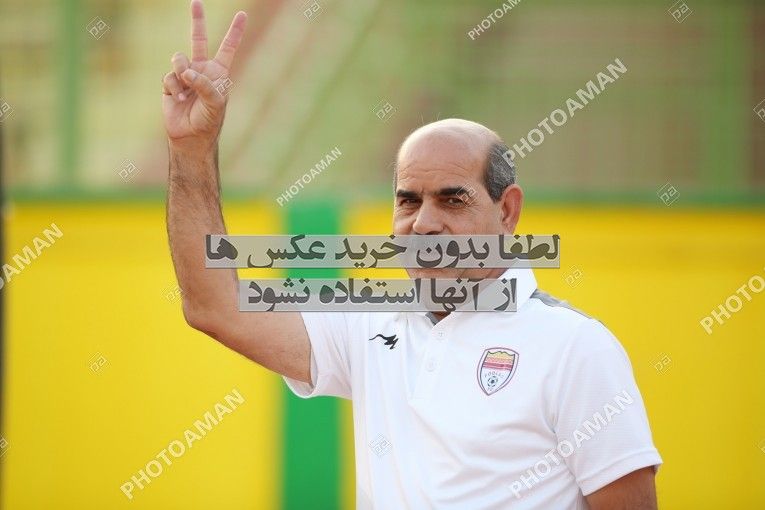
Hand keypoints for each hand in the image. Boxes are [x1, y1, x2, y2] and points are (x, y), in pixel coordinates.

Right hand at [162, 0, 246, 149]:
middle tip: (196, 1)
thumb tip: (187, 71)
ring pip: (178, 59)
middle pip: (198, 39)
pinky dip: (174, 87)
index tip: (242, 14)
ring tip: (186, 86)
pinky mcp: (170, 83)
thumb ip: (204, 84)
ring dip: (182, 70)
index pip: (227, 47)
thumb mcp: (215, 102)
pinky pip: (169, 76)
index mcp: (218, 72)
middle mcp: (201, 69)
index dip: (234, 32)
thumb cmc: (209, 120)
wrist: (190, 136)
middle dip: (197, 20)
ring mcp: (185, 75)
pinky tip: (179, 99)